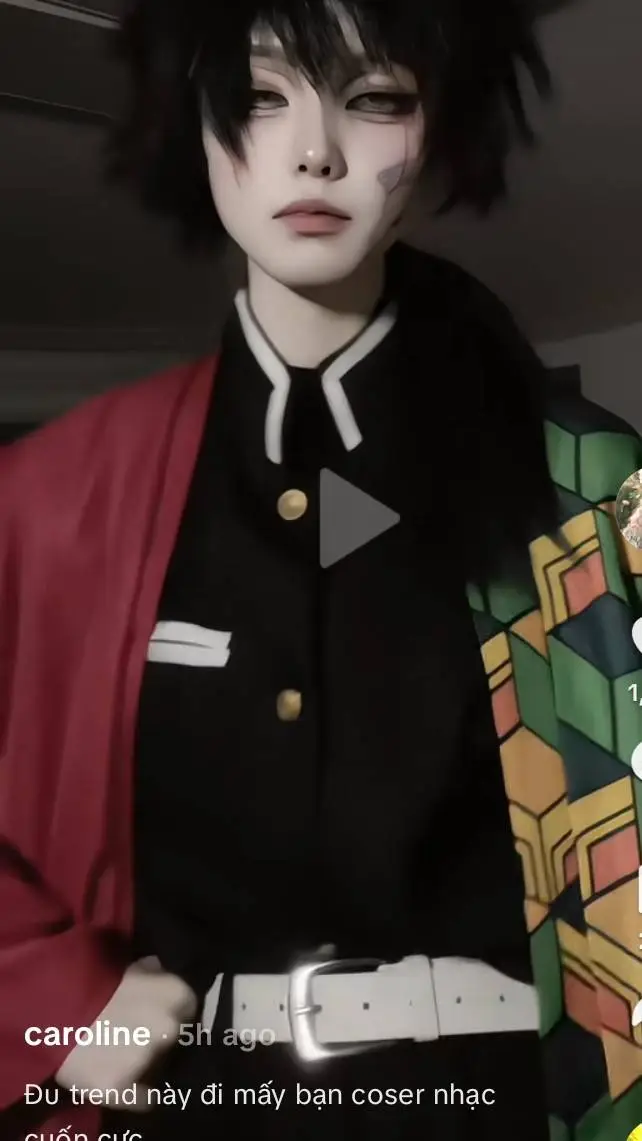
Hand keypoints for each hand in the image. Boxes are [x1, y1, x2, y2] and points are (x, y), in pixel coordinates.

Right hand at [55, 955, 196, 1109]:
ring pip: (158, 1069)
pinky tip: (119, 1080)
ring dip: (144, 1064)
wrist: (49, 1012)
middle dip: (158, 1038)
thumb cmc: (88, 983)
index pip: (188, 1007)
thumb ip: (148, 972)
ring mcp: (146, 1061)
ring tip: (118, 1055)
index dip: (171, 1010)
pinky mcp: (122, 1089)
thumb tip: (159, 969)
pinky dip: (135, 1094)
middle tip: (135, 1034)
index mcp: (174, 994)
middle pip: (173, 1039)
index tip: (156, 1013)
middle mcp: (168, 1028)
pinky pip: (143, 1099)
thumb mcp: (123, 967)